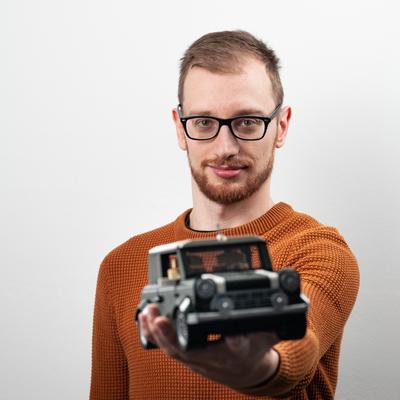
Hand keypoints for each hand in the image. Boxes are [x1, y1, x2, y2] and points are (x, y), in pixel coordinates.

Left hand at [138, 304, 279, 390]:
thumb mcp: (268, 332)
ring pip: (174, 352)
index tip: (231, 333)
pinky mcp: (188, 357)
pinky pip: (168, 349)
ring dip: (157, 333)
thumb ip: (273, 319)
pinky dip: (153, 335)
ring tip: (147, 313)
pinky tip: (144, 319)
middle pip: (191, 352)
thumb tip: (285, 300)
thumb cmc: (255, 348)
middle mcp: (216, 360)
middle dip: (172, 337)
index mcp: (240, 352)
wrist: (247, 371)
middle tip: (160, 319)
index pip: (239, 346)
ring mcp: (199, 361)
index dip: (234, 340)